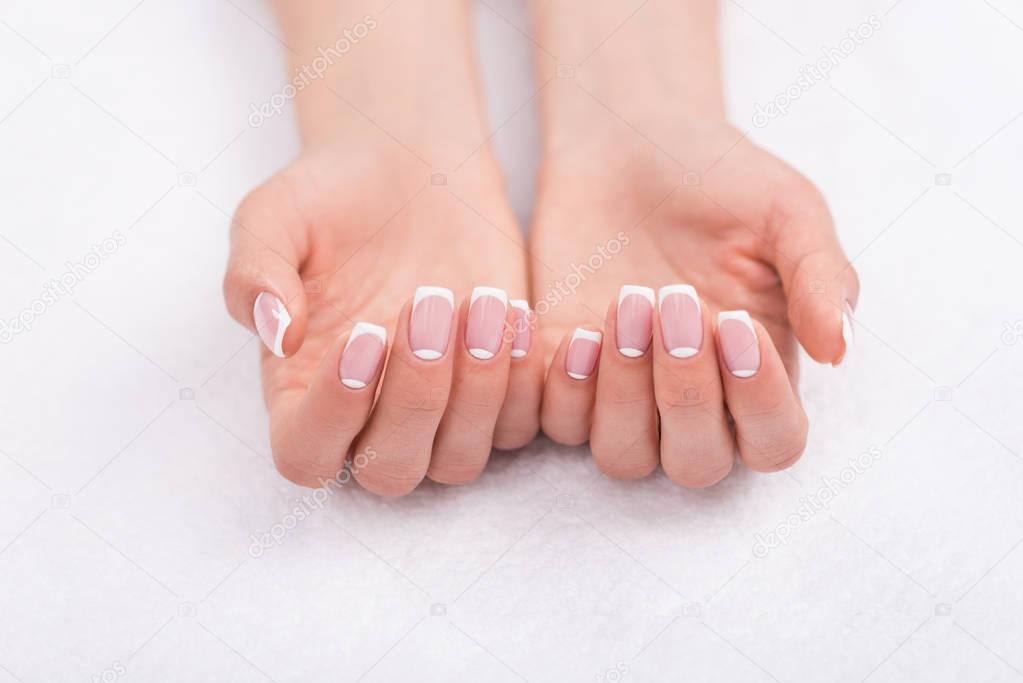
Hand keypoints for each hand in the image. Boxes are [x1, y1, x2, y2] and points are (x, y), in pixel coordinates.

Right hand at [222, 144, 541, 494]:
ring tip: (480, 300)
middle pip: (391, 470)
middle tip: (427, 301)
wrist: (409, 165)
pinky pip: (519, 424)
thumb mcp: (271, 217)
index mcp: (300, 392)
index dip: (333, 415)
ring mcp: (439, 412)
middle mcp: (369, 418)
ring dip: (477, 391)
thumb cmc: (329, 197)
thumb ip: (254, 274)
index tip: (363, 334)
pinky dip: (523, 380)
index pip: (305, 454)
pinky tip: (515, 310)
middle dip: (416, 396)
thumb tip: (279, 337)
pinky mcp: (497, 391)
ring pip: (459, 460)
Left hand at [530, 115, 857, 485]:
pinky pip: (557, 423)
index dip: (759, 403)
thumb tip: (839, 351)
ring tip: (625, 301)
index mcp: (758, 372)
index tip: (736, 322)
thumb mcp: (788, 212)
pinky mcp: (563, 374)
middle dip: (684, 393)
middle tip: (673, 299)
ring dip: (622, 393)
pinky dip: (563, 389)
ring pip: (622, 455)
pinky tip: (575, 329)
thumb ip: (820, 277)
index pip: (773, 441)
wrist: (629, 143)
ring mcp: (623, 393)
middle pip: (695, 463)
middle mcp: (693, 397)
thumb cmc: (720, 179)